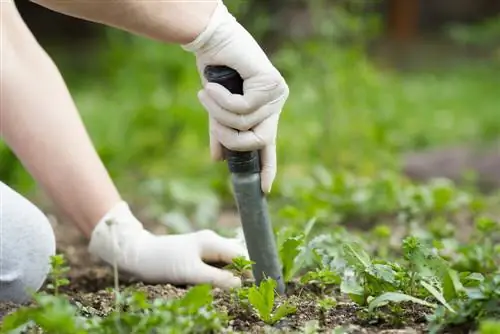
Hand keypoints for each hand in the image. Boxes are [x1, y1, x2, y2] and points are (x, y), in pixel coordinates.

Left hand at [88, 201, 248, 289]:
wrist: (137, 254)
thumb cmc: (163, 262)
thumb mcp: (190, 273)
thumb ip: (217, 278)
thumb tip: (241, 284)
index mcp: (212, 241)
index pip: (242, 254)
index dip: (250, 270)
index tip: (254, 287)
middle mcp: (211, 241)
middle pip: (237, 256)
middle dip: (243, 272)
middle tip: (245, 291)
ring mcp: (204, 246)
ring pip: (227, 260)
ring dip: (232, 274)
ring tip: (234, 289)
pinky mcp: (197, 254)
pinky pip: (217, 263)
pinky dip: (221, 273)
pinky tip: (219, 283)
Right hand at [182, 0, 288, 192]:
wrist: (212, 41)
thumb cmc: (215, 72)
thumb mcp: (217, 109)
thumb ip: (220, 132)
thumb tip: (218, 160)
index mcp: (265, 111)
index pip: (269, 144)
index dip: (268, 167)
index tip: (265, 188)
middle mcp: (275, 103)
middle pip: (259, 139)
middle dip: (231, 138)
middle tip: (213, 125)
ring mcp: (276, 92)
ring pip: (247, 123)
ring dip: (219, 114)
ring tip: (206, 95)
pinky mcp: (271, 81)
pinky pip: (243, 107)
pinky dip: (222, 100)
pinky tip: (211, 87)